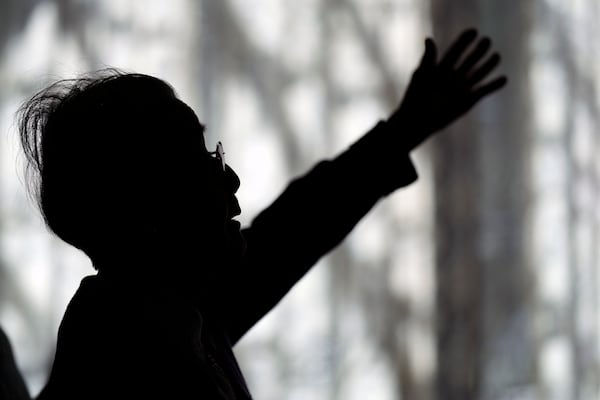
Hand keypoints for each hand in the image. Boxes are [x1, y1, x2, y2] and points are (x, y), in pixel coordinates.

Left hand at [388, 28, 506, 150]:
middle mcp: (453, 77)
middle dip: (478, 51)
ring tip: (497, 56)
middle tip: (487, 40)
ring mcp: (461, 89)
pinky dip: (493, 86)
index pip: (456, 51)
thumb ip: (429, 58)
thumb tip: (429, 39)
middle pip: (469, 60)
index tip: (473, 31)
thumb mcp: (421, 75)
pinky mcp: (468, 101)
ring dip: (488, 65)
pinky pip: (483, 91)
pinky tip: (504, 79)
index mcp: (441, 69)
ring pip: (478, 74)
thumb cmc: (415, 98)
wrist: (417, 120)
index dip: (464, 41)